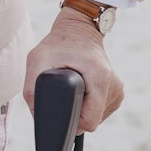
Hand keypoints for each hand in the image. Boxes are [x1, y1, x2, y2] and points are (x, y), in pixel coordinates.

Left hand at [23, 8, 124, 132]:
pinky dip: (89, 105)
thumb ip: (33, 90)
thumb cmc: (58, 43)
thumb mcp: (38, 60)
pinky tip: (82, 88)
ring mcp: (118, 89)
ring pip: (97, 118)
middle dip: (75, 112)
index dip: (73, 121)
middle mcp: (114, 85)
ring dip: (82, 108)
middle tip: (64, 92)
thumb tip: (39, 117)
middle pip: (92, 121)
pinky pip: (101, 111)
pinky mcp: (118, 91)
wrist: (79, 29)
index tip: (62, 108)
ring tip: (74, 87)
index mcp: (100, 78)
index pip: (89, 121)